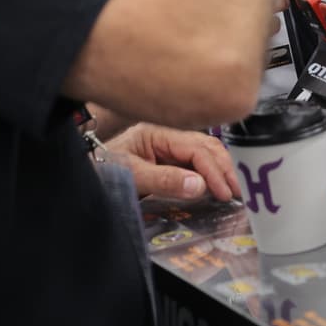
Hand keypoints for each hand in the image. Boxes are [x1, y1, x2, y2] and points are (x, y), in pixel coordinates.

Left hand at [106, 123, 242, 201]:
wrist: (86, 169)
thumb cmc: (103, 169)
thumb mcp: (132, 176)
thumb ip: (164, 181)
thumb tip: (200, 186)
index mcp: (159, 133)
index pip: (197, 149)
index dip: (214, 171)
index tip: (225, 193)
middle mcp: (168, 134)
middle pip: (207, 146)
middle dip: (225, 168)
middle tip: (239, 192)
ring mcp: (169, 144)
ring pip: (205, 151)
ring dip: (221, 169)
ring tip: (234, 189)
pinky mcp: (169, 156)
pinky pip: (196, 160)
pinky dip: (211, 172)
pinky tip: (218, 184)